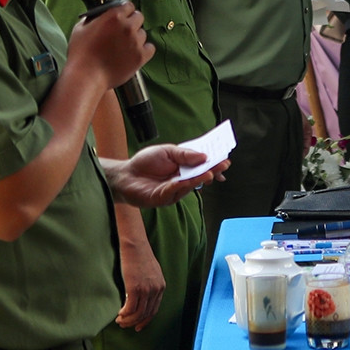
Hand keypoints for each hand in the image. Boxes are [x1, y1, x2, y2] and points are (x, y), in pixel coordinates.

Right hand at [67, 5, 153, 89]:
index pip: (129, 5)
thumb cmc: (81, 54)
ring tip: (123, 46)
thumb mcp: (81, 28)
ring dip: (135, 37)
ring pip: (142, 34)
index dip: (125, 11)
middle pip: (139, 17)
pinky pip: (150, 48)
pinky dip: (144, 50)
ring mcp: (136, 42)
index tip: (123, 16)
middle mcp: (127, 27)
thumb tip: (101, 16)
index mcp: (114, 17)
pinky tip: (134, 53)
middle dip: (132, 22)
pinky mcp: (141, 56)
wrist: (86, 76)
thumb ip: (94, 18)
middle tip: (123, 31)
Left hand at [103, 145, 227, 208]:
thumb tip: (203, 155)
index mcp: (185, 167)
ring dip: (200, 179)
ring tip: (210, 173)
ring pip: (190, 185)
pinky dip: (180, 185)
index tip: (225, 159)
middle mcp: (182, 180)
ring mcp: (174, 190)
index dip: (214, 162)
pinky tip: (186, 180)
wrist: (125, 174)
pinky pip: (173, 191)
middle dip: (212, 170)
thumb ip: (184, 154)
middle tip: (223, 165)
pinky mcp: (163, 198)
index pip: (203, 165)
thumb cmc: (145, 162)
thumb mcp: (167, 151)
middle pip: (200, 176)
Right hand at [114, 232, 165, 330]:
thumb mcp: (150, 272)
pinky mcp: (135, 288)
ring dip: (127, 320)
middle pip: (146, 314)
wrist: (135, 245)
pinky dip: (124, 314)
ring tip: (119, 320)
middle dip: (134, 322)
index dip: (145, 320)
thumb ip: (149, 285)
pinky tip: (119, 314)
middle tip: (124, 324)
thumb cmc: (139, 257)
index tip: (138, 326)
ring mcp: (146, 289)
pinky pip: (130, 308)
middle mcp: (156, 289)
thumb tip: (141, 296)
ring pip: (138, 313)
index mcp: (161, 286)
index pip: (154, 309)